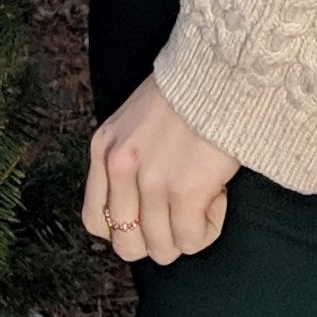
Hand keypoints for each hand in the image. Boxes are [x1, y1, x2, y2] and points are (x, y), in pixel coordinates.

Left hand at [82, 80, 239, 264]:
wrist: (221, 68)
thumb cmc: (187, 92)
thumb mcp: (133, 122)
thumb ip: (126, 159)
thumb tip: (138, 208)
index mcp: (103, 149)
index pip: (95, 221)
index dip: (127, 229)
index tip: (152, 215)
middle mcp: (120, 167)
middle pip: (127, 245)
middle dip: (157, 239)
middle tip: (181, 214)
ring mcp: (151, 181)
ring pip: (162, 248)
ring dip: (187, 233)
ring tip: (204, 200)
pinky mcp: (185, 190)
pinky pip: (191, 239)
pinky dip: (208, 227)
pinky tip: (218, 196)